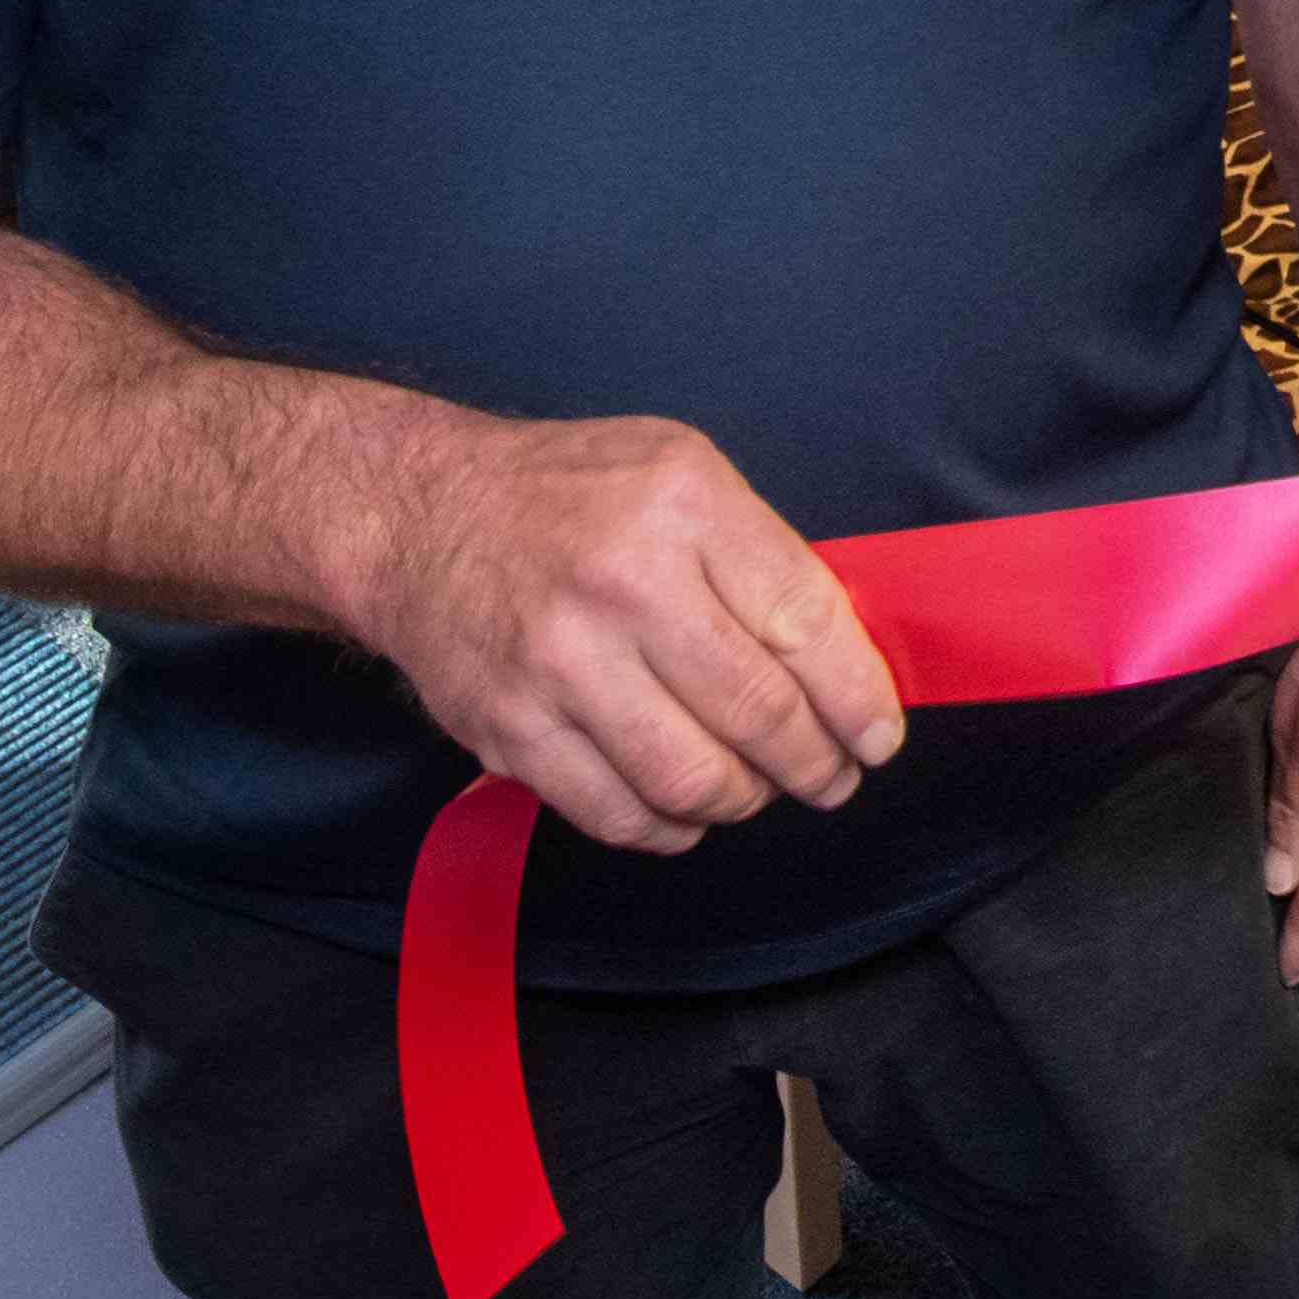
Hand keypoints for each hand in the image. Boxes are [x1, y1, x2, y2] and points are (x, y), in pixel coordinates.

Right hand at [344, 413, 904, 853]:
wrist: (419, 517)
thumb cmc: (568, 492)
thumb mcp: (683, 470)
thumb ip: (760, 552)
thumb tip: (842, 651)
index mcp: (683, 508)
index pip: (806, 622)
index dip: (858, 695)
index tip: (879, 734)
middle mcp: (623, 586)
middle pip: (759, 711)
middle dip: (817, 762)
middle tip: (834, 777)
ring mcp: (559, 664)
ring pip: (692, 778)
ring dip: (746, 800)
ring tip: (760, 790)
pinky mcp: (508, 729)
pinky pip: (614, 812)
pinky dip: (668, 828)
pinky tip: (687, 812)